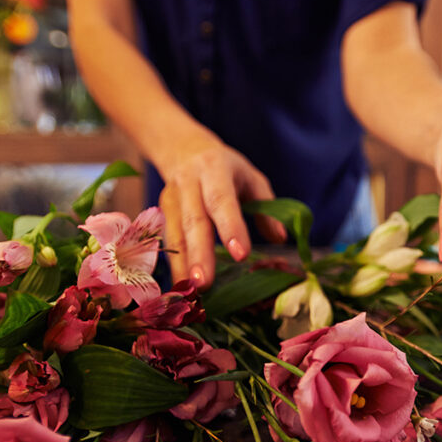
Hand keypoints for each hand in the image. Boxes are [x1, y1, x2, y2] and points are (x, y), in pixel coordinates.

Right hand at [158, 134, 285, 288]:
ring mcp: (170, 199)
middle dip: (199, 254)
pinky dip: (174, 266)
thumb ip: (266, 207)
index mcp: (215, 169)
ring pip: (175, 234)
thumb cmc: (225, 169)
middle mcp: (188, 184)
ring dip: (182, 265)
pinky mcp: (160, 214)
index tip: (241, 254)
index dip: (230, 226)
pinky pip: (166, 243)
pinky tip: (180, 288)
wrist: (183, 150)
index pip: (222, 199)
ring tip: (192, 291)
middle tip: (205, 284)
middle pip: (194, 221)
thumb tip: (281, 239)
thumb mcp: (251, 178)